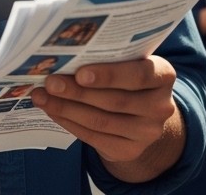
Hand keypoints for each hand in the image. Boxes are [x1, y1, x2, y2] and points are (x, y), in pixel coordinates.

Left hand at [29, 57, 183, 181]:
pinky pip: (93, 137)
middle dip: (77, 91)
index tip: (80, 72)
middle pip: (115, 101)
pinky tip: (52, 110)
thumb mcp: (128, 63)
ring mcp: (147, 132)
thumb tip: (63, 55)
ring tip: (42, 96)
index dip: (110, 75)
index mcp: (163, 76)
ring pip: (100, 121)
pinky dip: (68, 122)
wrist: (142, 115)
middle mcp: (160, 106)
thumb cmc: (127, 78)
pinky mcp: (129, 150)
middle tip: (50, 82)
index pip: (140, 75)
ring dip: (66, 108)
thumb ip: (108, 58)